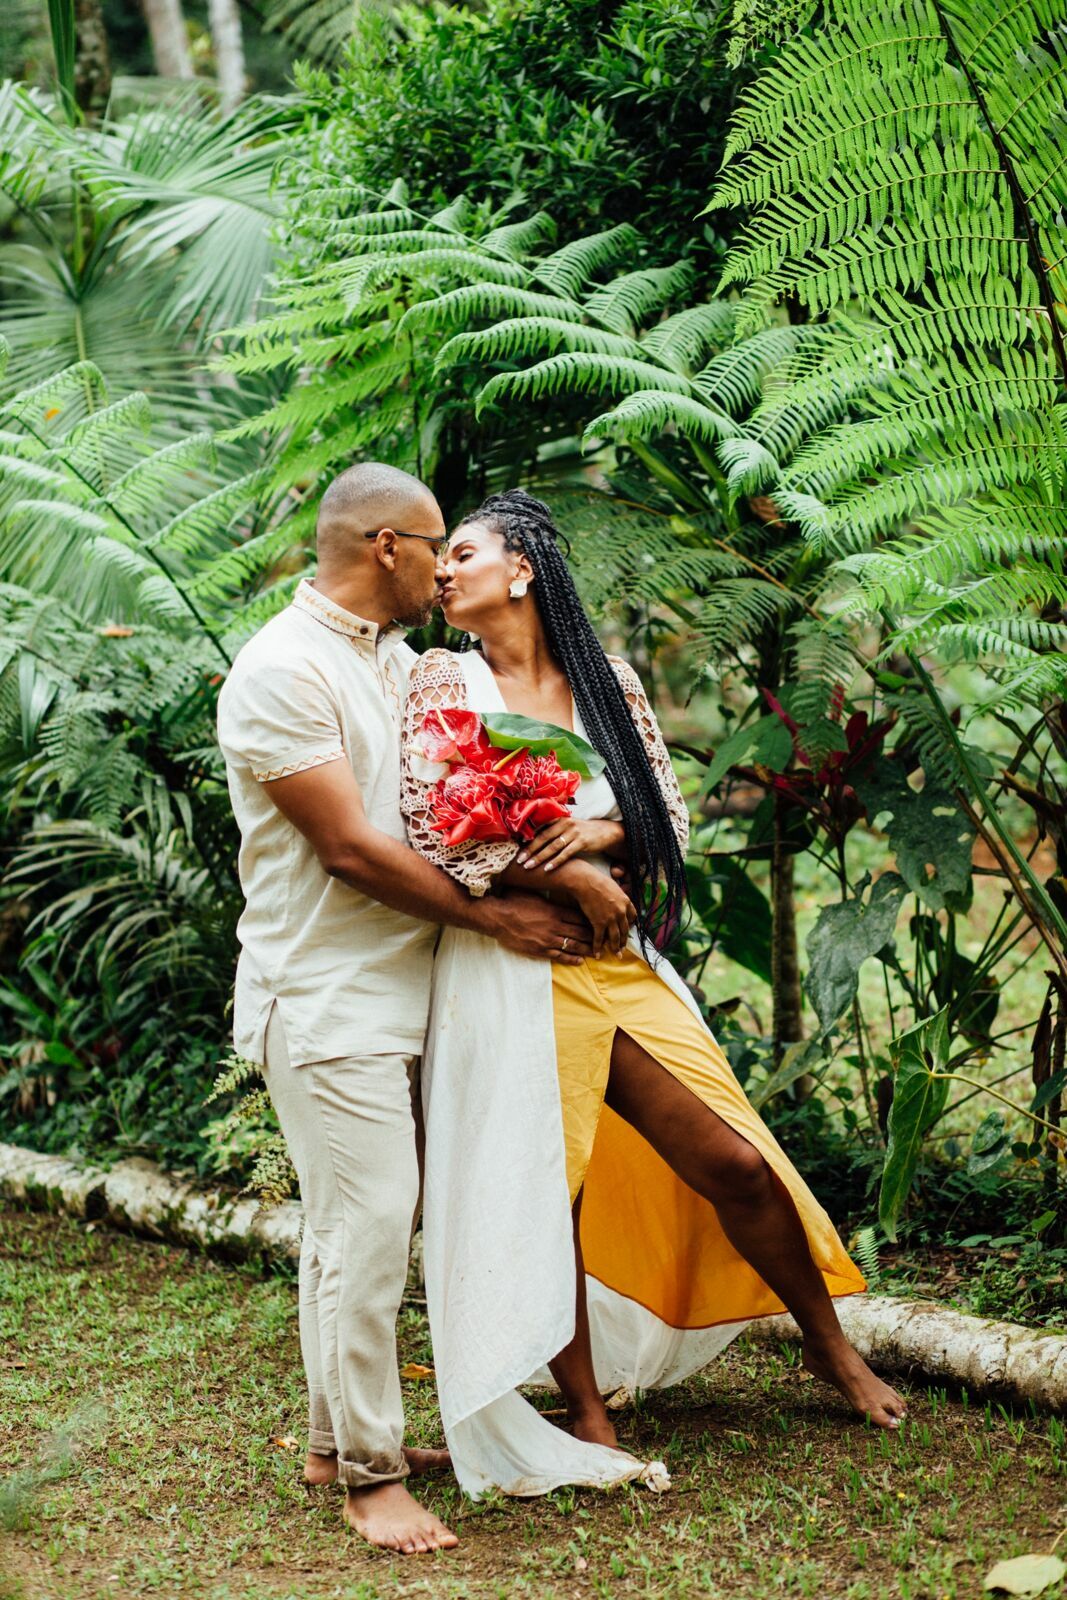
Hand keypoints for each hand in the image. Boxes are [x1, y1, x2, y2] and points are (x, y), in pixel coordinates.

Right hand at [477, 892, 593, 964]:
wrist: (497, 917)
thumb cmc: (513, 902)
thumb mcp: (533, 893)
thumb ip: (546, 894)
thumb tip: (552, 883)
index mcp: (554, 910)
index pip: (579, 917)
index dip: (590, 921)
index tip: (599, 922)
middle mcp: (555, 926)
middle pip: (580, 932)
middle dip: (593, 937)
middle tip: (605, 940)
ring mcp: (548, 939)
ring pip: (573, 946)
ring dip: (586, 950)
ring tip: (597, 953)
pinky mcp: (540, 950)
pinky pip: (560, 956)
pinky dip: (571, 959)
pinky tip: (580, 961)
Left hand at [516, 818, 623, 872]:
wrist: (604, 831)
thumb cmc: (581, 831)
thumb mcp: (567, 826)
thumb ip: (552, 830)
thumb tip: (532, 838)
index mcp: (558, 819)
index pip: (539, 829)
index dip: (527, 838)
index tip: (515, 847)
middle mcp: (565, 824)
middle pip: (543, 838)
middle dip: (530, 850)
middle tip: (519, 860)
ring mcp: (574, 832)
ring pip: (553, 846)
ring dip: (539, 857)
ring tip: (529, 866)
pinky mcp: (582, 842)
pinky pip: (566, 853)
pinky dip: (556, 861)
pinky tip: (547, 869)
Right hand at [568, 862, 635, 958]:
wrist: (586, 883)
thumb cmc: (598, 881)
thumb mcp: (614, 887)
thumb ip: (618, 896)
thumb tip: (617, 898)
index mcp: (626, 902)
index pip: (633, 917)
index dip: (630, 924)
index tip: (628, 929)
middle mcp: (621, 912)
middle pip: (625, 930)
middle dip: (624, 941)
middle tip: (623, 949)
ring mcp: (610, 919)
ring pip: (615, 937)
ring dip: (615, 948)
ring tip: (616, 955)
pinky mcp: (599, 923)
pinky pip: (599, 938)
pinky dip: (598, 947)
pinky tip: (598, 954)